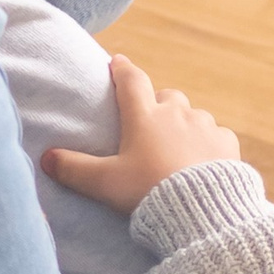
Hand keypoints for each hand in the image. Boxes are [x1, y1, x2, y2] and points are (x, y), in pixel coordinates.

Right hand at [42, 54, 239, 214]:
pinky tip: (203, 162)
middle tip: (151, 125)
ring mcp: (205, 126)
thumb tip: (46, 159)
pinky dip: (208, 145)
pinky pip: (217, 136)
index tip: (117, 61)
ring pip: (193, 116)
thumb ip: (74, 169)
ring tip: (177, 151)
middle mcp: (176, 113)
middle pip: (167, 97)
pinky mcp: (227, 143)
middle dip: (158, 105)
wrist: (200, 211)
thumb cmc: (148, 192)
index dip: (122, 69)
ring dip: (184, 126)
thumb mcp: (105, 183)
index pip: (130, 81)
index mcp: (144, 117)